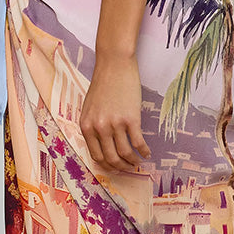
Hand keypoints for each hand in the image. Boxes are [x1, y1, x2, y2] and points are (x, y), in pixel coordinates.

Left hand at [79, 53, 151, 170]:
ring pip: (125, 154)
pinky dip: (144, 151)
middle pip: (111, 158)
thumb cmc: (103, 84)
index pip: (96, 156)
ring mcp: (115, 124)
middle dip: (121, 167)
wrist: (114, 65)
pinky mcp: (131, 119)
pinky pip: (138, 143)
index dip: (108, 165)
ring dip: (133, 161)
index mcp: (86, 126)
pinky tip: (147, 153)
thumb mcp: (89, 108)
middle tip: (128, 168)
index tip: (115, 167)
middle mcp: (99, 128)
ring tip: (138, 162)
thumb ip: (93, 127)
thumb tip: (102, 146)